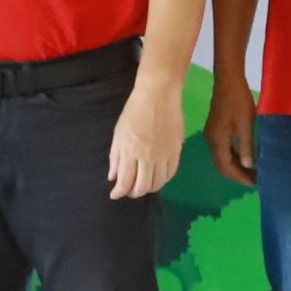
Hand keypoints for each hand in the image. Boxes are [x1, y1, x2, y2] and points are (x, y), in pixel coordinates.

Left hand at [108, 76, 184, 200]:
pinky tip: (157, 178)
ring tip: (142, 185)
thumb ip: (116, 157)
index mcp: (130, 151)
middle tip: (129, 191)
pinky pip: (171, 173)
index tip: (115, 195)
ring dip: (148, 188)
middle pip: (142, 187)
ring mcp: (164, 155)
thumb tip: (113, 177)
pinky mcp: (177, 151)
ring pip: (158, 183)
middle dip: (133, 193)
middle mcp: (147, 157)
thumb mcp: (118, 133)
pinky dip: (163, 180)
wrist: (158, 95)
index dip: (119, 192)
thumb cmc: (134, 111)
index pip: (125, 182)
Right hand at [206, 72, 259, 186]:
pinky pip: (223, 149)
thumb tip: (249, 166)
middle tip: (255, 181)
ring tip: (253, 172)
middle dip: (237, 175)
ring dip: (235, 167)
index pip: (226, 167)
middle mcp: (211, 140)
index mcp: (217, 141)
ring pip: (222, 158)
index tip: (255, 184)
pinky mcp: (215, 129)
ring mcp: (211, 134)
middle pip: (221, 165)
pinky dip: (233, 157)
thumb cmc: (238, 101)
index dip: (240, 177)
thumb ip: (246, 146)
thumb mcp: (246, 125)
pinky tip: (245, 157)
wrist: (228, 80)